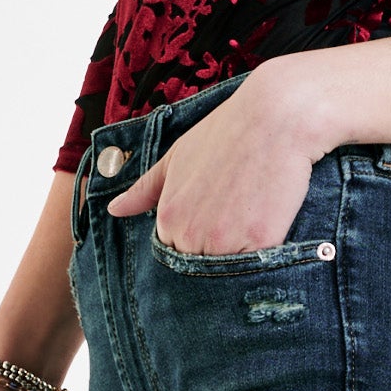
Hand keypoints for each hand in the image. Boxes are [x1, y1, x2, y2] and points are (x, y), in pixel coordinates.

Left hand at [107, 66, 325, 254]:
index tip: (215, 214)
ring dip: (240, 254)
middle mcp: (191, 235)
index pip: (175, 251)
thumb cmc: (227, 131)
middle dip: (217, 248)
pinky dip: (265, 252)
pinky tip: (270, 219)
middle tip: (238, 212)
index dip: (196, 236)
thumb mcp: (178, 154)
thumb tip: (114, 210)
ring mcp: (226, 242)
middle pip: (201, 265)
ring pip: (230, 272)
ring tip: (254, 213)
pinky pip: (259, 266)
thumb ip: (146, 188)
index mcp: (169, 217)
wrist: (276, 117)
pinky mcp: (261, 244)